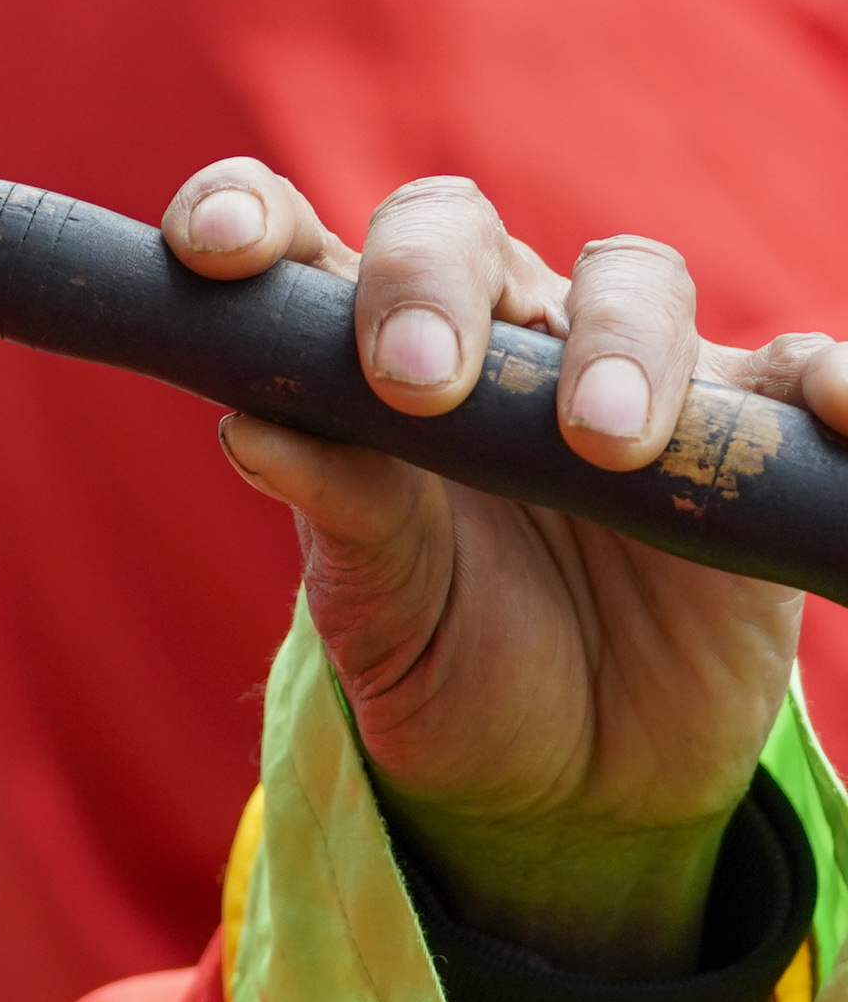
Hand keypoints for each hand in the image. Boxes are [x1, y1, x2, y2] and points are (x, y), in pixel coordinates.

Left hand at [164, 160, 847, 976]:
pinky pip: (797, 370)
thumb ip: (339, 516)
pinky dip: (828, 376)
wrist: (575, 786)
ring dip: (617, 339)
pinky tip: (831, 411)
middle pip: (454, 229)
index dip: (248, 215)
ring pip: (628, 278)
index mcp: (359, 358)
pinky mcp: (745, 434)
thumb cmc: (448, 668)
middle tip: (419, 378)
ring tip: (602, 441)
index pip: (293, 240)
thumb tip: (251, 426)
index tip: (215, 252)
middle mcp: (488, 336)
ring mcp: (621, 371)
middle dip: (429, 279)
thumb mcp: (380, 615)